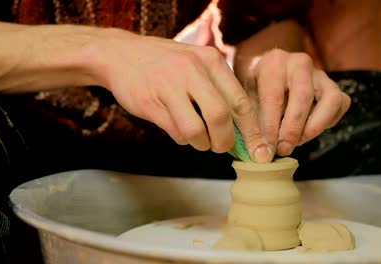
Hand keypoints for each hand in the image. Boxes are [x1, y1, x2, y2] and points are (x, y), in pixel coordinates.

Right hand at [88, 28, 272, 161]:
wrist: (122, 55)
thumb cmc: (168, 65)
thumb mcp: (198, 65)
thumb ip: (220, 92)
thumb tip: (243, 132)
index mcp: (211, 61)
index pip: (241, 102)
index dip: (252, 132)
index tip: (259, 151)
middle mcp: (192, 70)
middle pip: (221, 117)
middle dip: (225, 142)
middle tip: (221, 148)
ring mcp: (169, 86)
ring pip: (196, 130)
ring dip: (201, 143)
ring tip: (198, 139)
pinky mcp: (150, 103)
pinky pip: (175, 132)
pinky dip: (182, 139)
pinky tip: (178, 127)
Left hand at [241, 49, 350, 156]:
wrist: (268, 75)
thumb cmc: (255, 90)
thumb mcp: (246, 100)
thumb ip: (252, 122)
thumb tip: (259, 150)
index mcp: (274, 62)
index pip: (274, 96)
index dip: (271, 125)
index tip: (267, 146)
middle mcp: (299, 63)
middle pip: (303, 96)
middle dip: (293, 128)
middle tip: (283, 149)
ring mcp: (320, 73)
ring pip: (330, 99)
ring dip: (315, 126)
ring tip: (298, 142)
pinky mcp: (334, 86)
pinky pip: (340, 105)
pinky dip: (327, 122)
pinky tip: (308, 131)